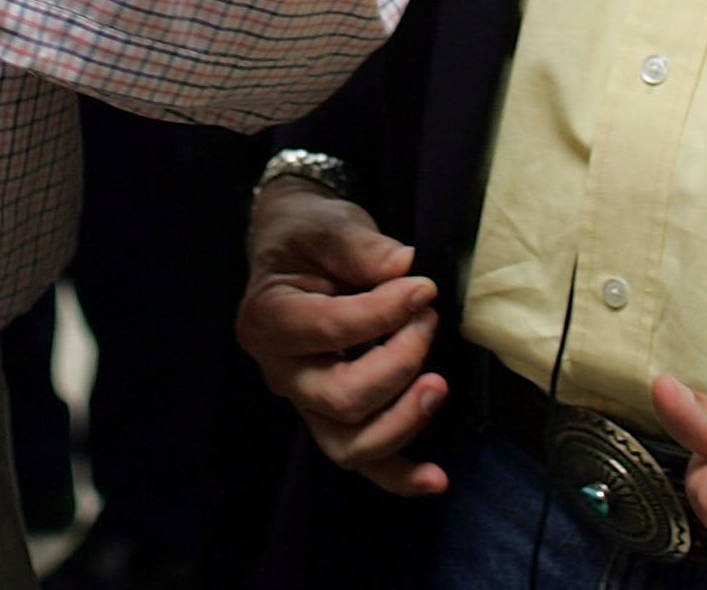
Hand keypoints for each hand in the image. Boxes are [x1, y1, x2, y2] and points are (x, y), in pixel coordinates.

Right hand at [237, 181, 448, 496]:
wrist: (297, 248)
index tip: (425, 288)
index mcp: (267, 319)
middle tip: (429, 321)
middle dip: (398, 365)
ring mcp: (306, 402)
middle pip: (340, 397)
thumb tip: (405, 267)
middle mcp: (280, 372)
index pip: (328, 329)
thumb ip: (362, 247)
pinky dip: (398, 475)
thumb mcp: (329, 226)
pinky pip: (363, 460)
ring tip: (439, 385)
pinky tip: (435, 479)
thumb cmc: (310, 235)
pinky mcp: (333, 418)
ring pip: (349, 443)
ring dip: (402, 420)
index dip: (384, 312)